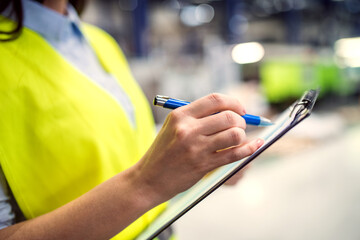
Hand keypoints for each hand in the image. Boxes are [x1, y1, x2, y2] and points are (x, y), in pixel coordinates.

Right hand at [132, 93, 263, 204]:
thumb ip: (196, 117)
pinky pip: (234, 154)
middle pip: (228, 116)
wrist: (148, 179)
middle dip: (241, 120)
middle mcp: (188, 129)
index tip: (241, 109)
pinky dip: (249, 149)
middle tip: (241, 126)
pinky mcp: (203, 165)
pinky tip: (255, 146)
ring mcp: (196, 148)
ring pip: (234, 134)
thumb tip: (229, 111)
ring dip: (243, 136)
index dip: (233, 102)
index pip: (215, 100)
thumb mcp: (173, 127)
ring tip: (238, 139)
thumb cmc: (163, 152)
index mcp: (181, 115)